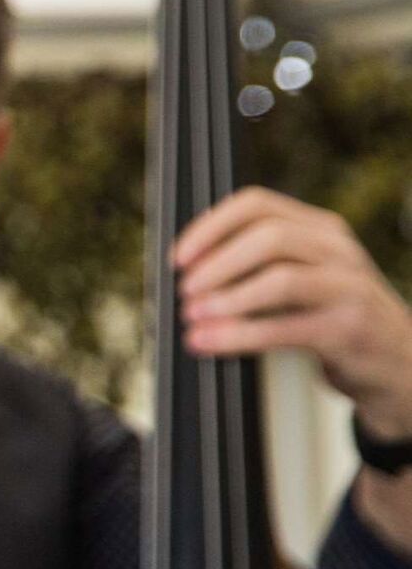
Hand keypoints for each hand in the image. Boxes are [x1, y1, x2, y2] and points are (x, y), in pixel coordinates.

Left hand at [177, 186, 411, 436]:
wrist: (397, 363)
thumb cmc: (335, 319)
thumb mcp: (306, 277)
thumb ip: (261, 263)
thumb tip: (187, 269)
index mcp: (321, 229)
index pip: (258, 204)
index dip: (210, 227)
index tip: (179, 256)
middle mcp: (338, 251)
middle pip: (267, 236)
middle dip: (216, 263)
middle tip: (185, 289)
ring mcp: (348, 288)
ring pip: (279, 278)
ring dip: (226, 298)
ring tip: (193, 315)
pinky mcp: (348, 329)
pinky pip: (284, 328)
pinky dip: (237, 336)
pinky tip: (208, 342)